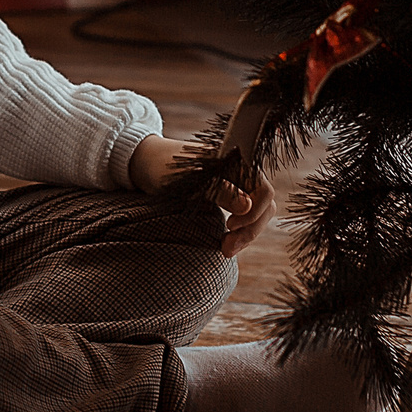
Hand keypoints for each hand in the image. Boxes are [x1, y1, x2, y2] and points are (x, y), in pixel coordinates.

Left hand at [129, 134, 279, 257]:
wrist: (147, 162)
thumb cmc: (165, 167)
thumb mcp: (190, 181)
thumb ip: (220, 191)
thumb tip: (247, 206)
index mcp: (237, 161)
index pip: (265, 191)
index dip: (254, 213)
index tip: (230, 227)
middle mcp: (242, 171)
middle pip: (265, 204)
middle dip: (251, 229)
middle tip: (227, 249)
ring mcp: (236, 183)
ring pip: (257, 212)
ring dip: (247, 233)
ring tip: (226, 249)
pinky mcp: (228, 194)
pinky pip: (245, 213)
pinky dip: (240, 230)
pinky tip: (226, 240)